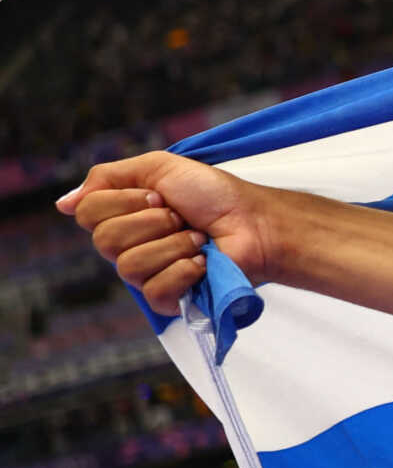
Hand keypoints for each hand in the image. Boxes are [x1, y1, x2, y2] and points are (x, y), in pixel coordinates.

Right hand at [57, 151, 275, 315]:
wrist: (255, 221)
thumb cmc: (215, 194)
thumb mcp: (159, 168)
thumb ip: (108, 178)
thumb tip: (62, 204)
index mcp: (122, 217)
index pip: (88, 214)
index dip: (124, 201)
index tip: (161, 194)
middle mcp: (128, 247)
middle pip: (104, 240)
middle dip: (151, 221)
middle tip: (181, 216)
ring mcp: (148, 275)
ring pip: (129, 265)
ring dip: (172, 244)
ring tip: (197, 238)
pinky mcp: (171, 300)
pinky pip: (154, 291)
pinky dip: (182, 272)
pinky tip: (201, 262)